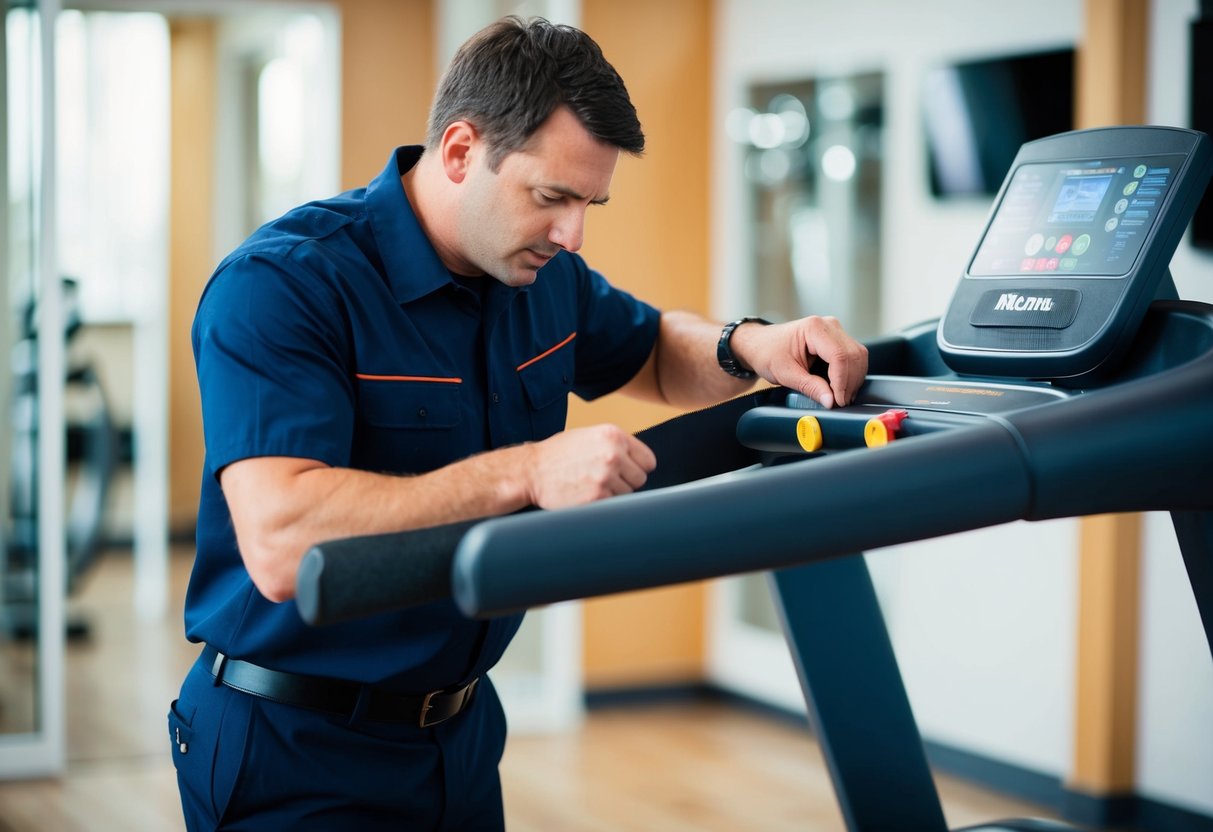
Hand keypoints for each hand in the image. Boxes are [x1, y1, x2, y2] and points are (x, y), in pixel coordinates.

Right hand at [524, 424, 656, 508]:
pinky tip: (585, 493)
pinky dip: (602, 502)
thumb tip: (641, 464)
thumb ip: (616, 445)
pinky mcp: (597, 497)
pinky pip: (613, 505)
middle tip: (603, 478)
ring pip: (627, 494)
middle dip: (625, 481)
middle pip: (640, 479)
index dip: (637, 467)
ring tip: (590, 484)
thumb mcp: (589, 436)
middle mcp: (613, 454)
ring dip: (613, 493)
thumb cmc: (558, 454)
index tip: (626, 471)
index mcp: (613, 435)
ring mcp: (605, 477)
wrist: (531, 471)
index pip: (648, 460)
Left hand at [733, 316, 868, 407]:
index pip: (839, 355)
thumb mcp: (785, 373)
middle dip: (850, 382)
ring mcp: (835, 330)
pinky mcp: (837, 339)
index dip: (842, 381)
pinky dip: (851, 374)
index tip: (838, 400)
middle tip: (840, 402)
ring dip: (853, 379)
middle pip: (853, 355)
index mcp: (814, 328)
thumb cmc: (768, 353)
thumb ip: (809, 387)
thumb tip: (830, 401)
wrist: (761, 344)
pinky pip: (853, 356)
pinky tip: (841, 387)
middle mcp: (829, 325)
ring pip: (858, 356)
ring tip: (841, 397)